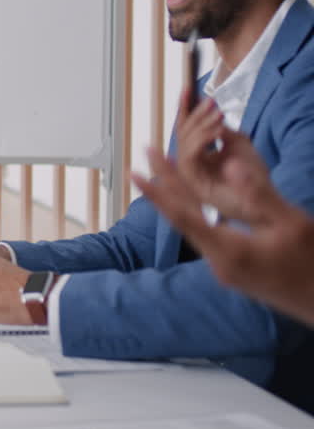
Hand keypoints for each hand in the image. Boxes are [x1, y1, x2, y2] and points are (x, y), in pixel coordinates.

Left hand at [134, 145, 313, 326]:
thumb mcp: (292, 224)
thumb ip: (258, 195)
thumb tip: (230, 167)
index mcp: (229, 252)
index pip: (183, 216)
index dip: (158, 191)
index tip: (136, 170)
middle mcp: (219, 263)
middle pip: (182, 219)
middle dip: (163, 187)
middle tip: (144, 157)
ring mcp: (223, 270)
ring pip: (193, 228)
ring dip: (176, 200)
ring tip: (161, 173)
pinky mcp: (231, 271)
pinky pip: (205, 236)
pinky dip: (194, 214)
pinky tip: (190, 202)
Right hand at [172, 86, 277, 222]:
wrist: (265, 198)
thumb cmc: (254, 175)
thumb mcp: (238, 143)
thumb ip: (220, 130)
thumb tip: (209, 114)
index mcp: (199, 155)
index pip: (186, 128)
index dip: (185, 108)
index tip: (188, 88)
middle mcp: (190, 163)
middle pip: (181, 132)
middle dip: (194, 114)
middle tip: (212, 102)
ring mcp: (190, 174)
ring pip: (182, 142)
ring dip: (200, 126)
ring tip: (219, 116)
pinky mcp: (193, 183)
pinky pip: (188, 156)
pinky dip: (201, 140)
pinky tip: (217, 131)